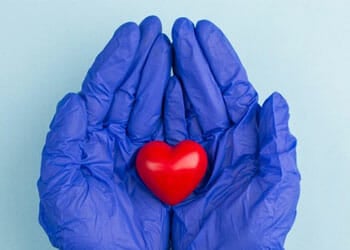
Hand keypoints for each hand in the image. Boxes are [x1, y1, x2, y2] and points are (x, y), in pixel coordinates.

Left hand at [38, 16, 171, 249]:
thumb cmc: (87, 235)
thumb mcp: (61, 188)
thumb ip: (63, 141)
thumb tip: (73, 101)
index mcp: (89, 141)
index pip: (102, 90)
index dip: (117, 59)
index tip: (132, 34)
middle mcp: (116, 139)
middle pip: (130, 89)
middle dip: (143, 58)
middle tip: (158, 31)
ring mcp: (143, 149)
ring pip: (152, 102)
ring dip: (161, 73)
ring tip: (171, 48)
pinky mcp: (166, 163)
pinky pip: (172, 127)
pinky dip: (178, 105)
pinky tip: (181, 85)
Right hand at [166, 18, 300, 248]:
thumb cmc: (255, 232)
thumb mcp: (276, 186)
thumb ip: (277, 143)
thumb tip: (275, 101)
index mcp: (246, 139)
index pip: (232, 89)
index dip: (219, 59)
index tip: (204, 34)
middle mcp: (221, 139)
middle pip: (205, 89)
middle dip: (192, 58)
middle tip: (179, 31)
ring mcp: (196, 150)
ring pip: (185, 104)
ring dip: (176, 77)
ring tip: (165, 51)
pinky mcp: (175, 166)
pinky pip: (168, 131)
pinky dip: (163, 108)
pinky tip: (160, 89)